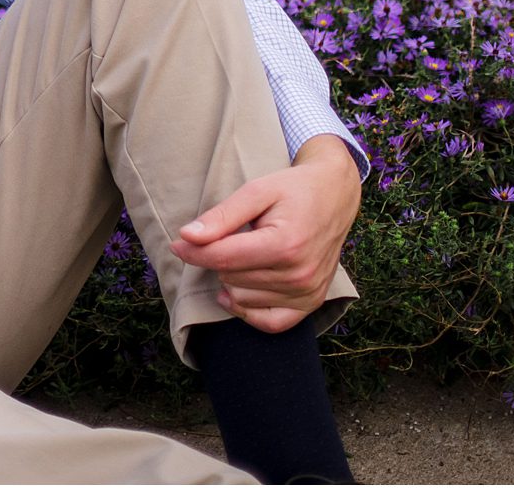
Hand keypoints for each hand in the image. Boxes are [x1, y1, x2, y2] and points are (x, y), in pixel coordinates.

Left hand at [169, 135, 361, 331]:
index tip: (178, 243)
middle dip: (219, 257)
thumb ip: (222, 216)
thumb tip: (187, 237)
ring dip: (233, 279)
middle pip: (230, 278)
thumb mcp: (256, 191)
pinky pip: (270, 323)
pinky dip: (248, 311)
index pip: (223, 258)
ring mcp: (308, 292)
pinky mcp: (312, 302)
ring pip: (242, 299)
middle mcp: (299, 275)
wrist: (335, 196)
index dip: (193, 252)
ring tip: (246, 253)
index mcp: (285, 244)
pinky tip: (238, 291)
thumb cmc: (293, 190)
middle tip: (232, 236)